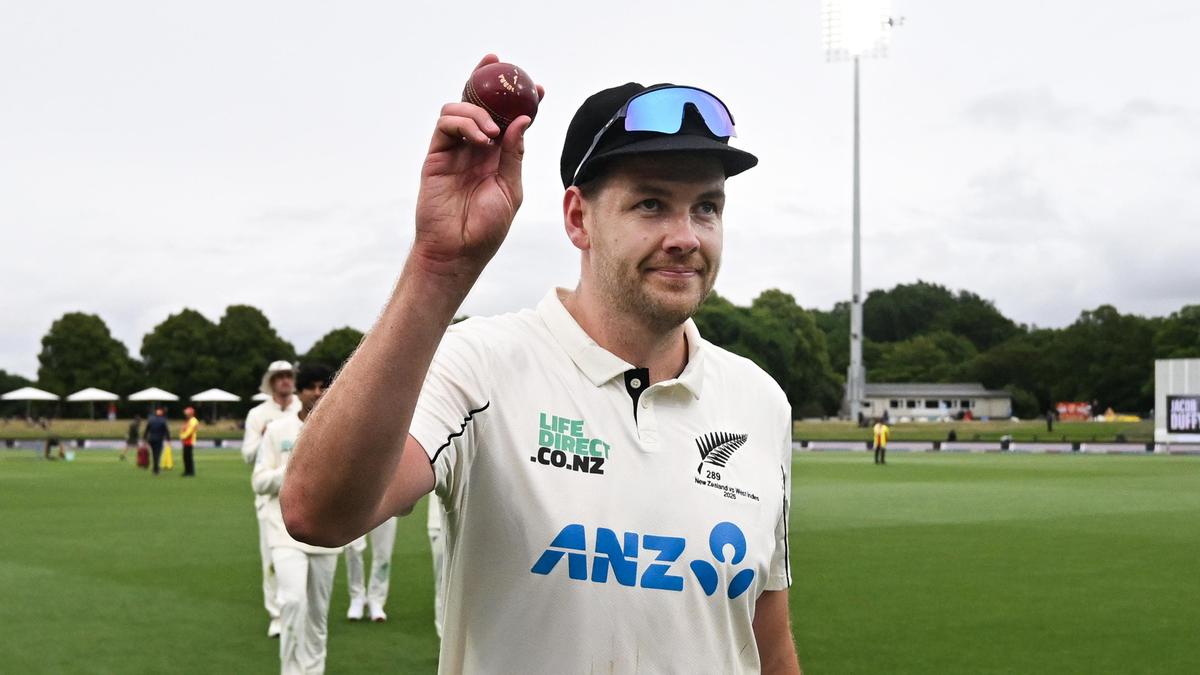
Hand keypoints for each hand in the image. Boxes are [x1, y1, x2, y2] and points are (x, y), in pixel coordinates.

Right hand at [412, 54, 544, 277]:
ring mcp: (455, 149)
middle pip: (480, 104)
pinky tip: (481, 138)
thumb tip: (522, 120)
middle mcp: (476, 147)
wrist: (458, 250)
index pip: (510, 119)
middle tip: (500, 64)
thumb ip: (515, 154)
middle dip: (489, 81)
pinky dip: (464, 123)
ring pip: (460, 108)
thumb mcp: (511, 189)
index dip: (522, 101)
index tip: (539, 88)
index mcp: (498, 155)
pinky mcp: (436, 155)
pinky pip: (446, 124)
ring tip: (492, 133)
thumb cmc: (487, 227)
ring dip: (479, 111)